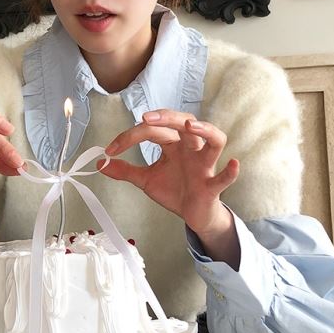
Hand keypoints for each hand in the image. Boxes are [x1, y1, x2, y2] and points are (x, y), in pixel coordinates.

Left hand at [98, 111, 240, 262]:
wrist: (193, 215)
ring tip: (190, 126)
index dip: (130, 137)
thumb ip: (125, 171)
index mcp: (174, 145)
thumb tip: (100, 163)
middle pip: (185, 123)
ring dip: (205, 130)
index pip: (153, 130)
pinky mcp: (212, 186)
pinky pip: (225, 177)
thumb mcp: (146, 180)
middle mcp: (191, 149)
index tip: (110, 151)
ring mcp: (205, 166)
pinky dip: (230, 171)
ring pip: (214, 140)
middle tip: (146, 119)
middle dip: (167, 116)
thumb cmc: (175, 191)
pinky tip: (233, 164)